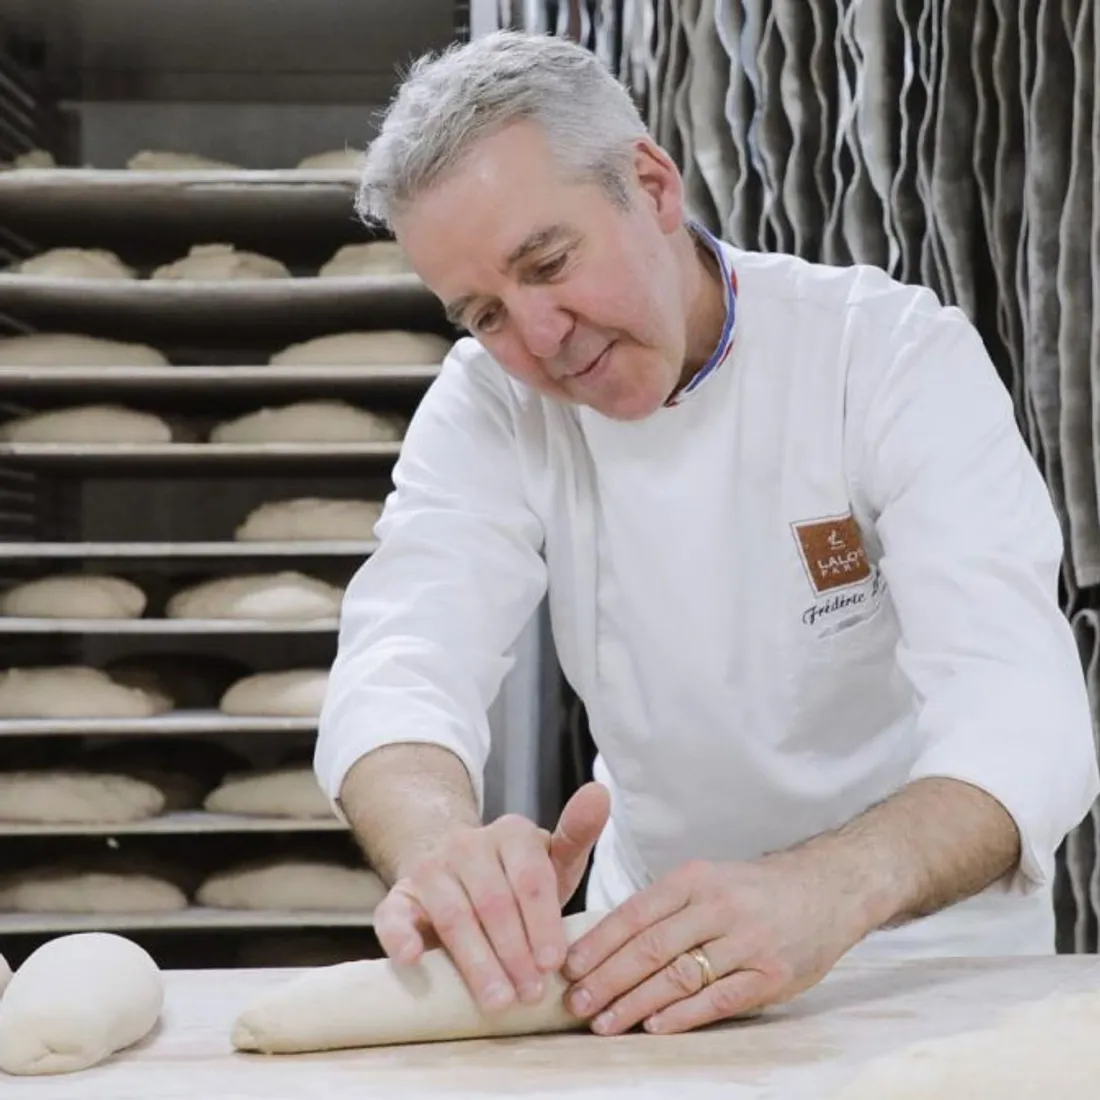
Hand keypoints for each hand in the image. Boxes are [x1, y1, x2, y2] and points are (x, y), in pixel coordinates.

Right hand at [372, 781, 610, 1013]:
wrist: (451, 867)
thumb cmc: (514, 877)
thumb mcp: (550, 859)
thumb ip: (577, 834)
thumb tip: (600, 792)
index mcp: (510, 833)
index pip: (530, 877)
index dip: (543, 922)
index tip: (555, 963)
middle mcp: (466, 845)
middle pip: (493, 902)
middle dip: (514, 952)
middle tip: (530, 994)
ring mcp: (429, 869)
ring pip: (453, 915)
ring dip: (476, 961)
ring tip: (497, 1001)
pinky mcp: (398, 898)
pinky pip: (392, 915)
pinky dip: (399, 937)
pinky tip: (411, 958)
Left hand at [560, 853, 868, 1035]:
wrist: (826, 888)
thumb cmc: (753, 890)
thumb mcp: (707, 880)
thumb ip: (665, 907)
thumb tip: (606, 942)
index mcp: (694, 879)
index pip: (635, 913)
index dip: (599, 943)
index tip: (569, 967)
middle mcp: (717, 906)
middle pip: (650, 947)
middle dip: (607, 978)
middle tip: (577, 1002)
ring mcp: (746, 941)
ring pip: (678, 975)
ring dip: (635, 1002)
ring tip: (604, 1022)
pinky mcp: (771, 974)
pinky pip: (718, 999)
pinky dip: (683, 1015)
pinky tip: (655, 1027)